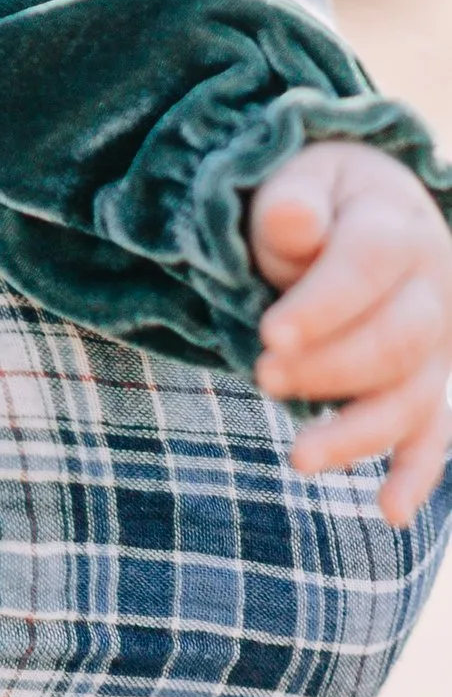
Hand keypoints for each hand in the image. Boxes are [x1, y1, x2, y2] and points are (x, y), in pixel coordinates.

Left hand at [252, 140, 451, 525]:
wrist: (368, 214)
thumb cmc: (319, 202)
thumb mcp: (300, 183)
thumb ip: (291, 206)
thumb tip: (291, 220)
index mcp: (400, 230)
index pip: (366, 269)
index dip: (320, 306)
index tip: (270, 336)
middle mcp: (436, 291)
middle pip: (392, 342)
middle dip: (327, 368)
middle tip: (262, 376)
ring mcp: (440, 346)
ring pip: (411, 399)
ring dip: (357, 434)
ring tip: (297, 458)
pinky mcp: (432, 386)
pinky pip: (433, 435)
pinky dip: (415, 475)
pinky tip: (389, 512)